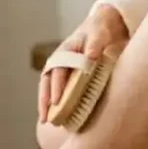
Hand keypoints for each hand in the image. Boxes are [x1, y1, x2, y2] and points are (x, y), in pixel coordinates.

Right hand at [38, 4, 128, 122]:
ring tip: (47, 121)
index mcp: (65, 49)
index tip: (56, 101)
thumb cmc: (99, 31)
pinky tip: (56, 116)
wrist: (101, 28)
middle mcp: (59, 60)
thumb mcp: (98, 34)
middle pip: (48, 81)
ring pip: (49, 87)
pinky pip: (57, 90)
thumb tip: (90, 56)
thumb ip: (95, 44)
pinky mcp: (67, 76)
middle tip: (48, 117)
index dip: (56, 86)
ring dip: (46, 104)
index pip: (57, 70)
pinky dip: (55, 102)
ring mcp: (61, 68)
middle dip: (46, 100)